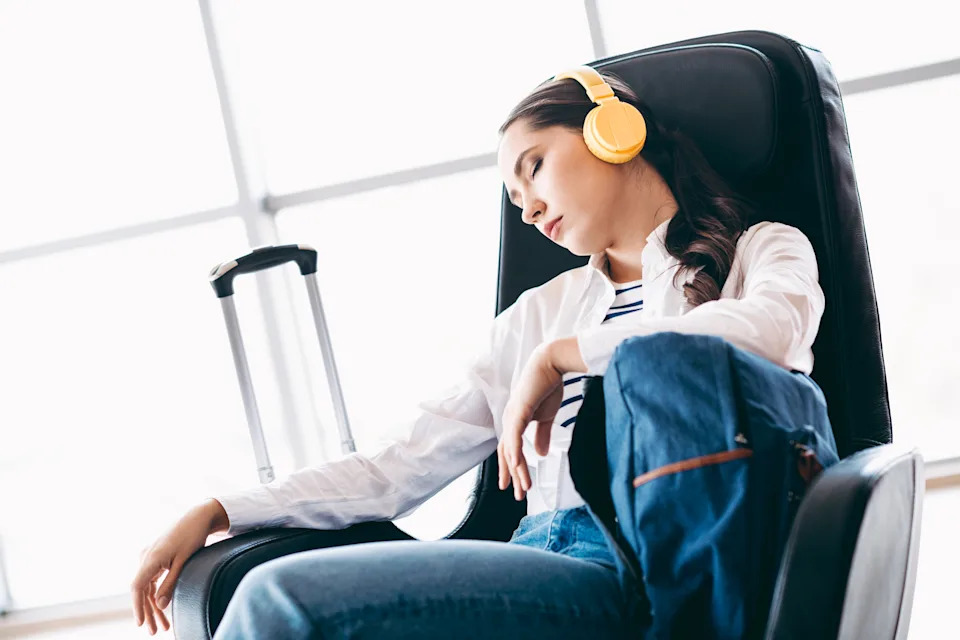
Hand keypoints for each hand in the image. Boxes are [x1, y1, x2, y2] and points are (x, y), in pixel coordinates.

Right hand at [131, 501, 220, 634]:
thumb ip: (171, 584)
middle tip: (155, 632)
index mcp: (150, 558)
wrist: (198, 516)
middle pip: (142, 590)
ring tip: (163, 625)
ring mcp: (150, 557)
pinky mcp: (157, 558)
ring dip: (154, 606)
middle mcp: (146, 558)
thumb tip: (160, 605)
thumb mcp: (184, 562)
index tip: (140, 623)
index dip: (137, 607)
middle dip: (148, 612)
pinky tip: (163, 608)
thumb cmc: (192, 536)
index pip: (137, 588)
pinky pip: (153, 580)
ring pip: (148, 587)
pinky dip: (157, 594)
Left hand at [498, 343, 564, 500]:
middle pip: (507, 453)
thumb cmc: (548, 386)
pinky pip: (515, 438)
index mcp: (515, 420)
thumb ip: (542, 435)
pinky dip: (516, 454)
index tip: (515, 485)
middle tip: (516, 494)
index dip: (511, 467)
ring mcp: (511, 416)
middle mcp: (509, 419)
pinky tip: (519, 467)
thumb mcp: (546, 416)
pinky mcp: (518, 412)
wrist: (551, 364)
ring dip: (517, 470)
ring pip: (511, 450)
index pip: (510, 448)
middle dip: (512, 475)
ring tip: (523, 488)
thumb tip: (541, 454)